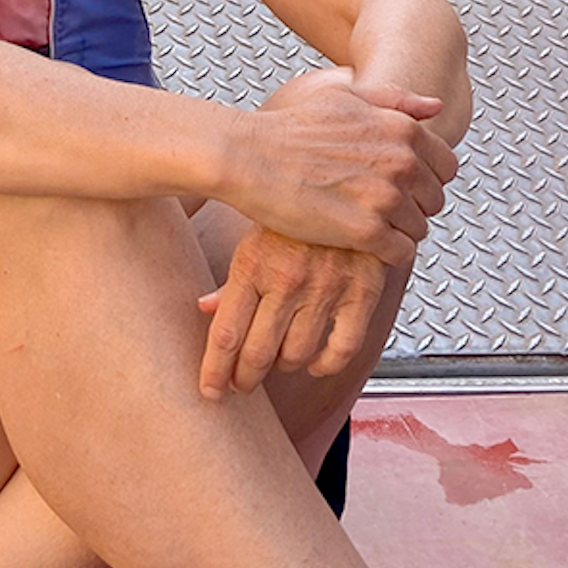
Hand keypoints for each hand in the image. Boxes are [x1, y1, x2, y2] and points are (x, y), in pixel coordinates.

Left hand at [196, 225, 403, 397]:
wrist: (351, 175)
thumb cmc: (295, 206)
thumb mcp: (256, 235)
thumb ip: (233, 278)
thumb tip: (205, 309)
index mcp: (253, 265)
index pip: (226, 336)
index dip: (215, 373)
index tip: (211, 392)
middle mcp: (287, 280)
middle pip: (256, 353)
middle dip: (244, 378)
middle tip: (241, 385)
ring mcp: (326, 287)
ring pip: (297, 355)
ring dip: (283, 366)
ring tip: (277, 362)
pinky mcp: (362, 290)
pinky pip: (343, 347)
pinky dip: (326, 362)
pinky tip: (317, 361)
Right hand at [233, 72, 456, 261]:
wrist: (248, 156)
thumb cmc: (292, 125)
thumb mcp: (346, 96)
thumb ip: (396, 100)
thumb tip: (436, 108)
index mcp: (403, 130)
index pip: (446, 168)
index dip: (426, 179)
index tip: (402, 187)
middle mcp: (402, 162)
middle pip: (434, 200)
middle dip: (414, 207)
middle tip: (380, 210)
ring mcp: (386, 198)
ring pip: (419, 229)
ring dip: (399, 232)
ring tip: (367, 227)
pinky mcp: (366, 232)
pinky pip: (401, 253)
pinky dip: (388, 254)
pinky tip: (363, 245)